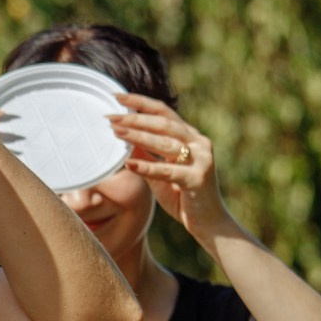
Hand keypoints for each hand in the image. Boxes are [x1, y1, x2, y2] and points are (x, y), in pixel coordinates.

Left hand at [109, 95, 232, 245]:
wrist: (209, 223)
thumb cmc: (184, 197)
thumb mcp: (160, 174)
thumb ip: (146, 157)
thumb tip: (124, 140)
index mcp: (191, 137)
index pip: (164, 112)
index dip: (141, 103)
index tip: (117, 97)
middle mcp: (199, 142)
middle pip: (163, 123)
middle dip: (135, 118)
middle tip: (111, 117)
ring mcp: (202, 159)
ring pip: (166, 143)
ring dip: (139, 136)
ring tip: (116, 132)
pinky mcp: (198, 178)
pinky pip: (168, 170)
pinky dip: (147, 167)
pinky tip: (128, 164)